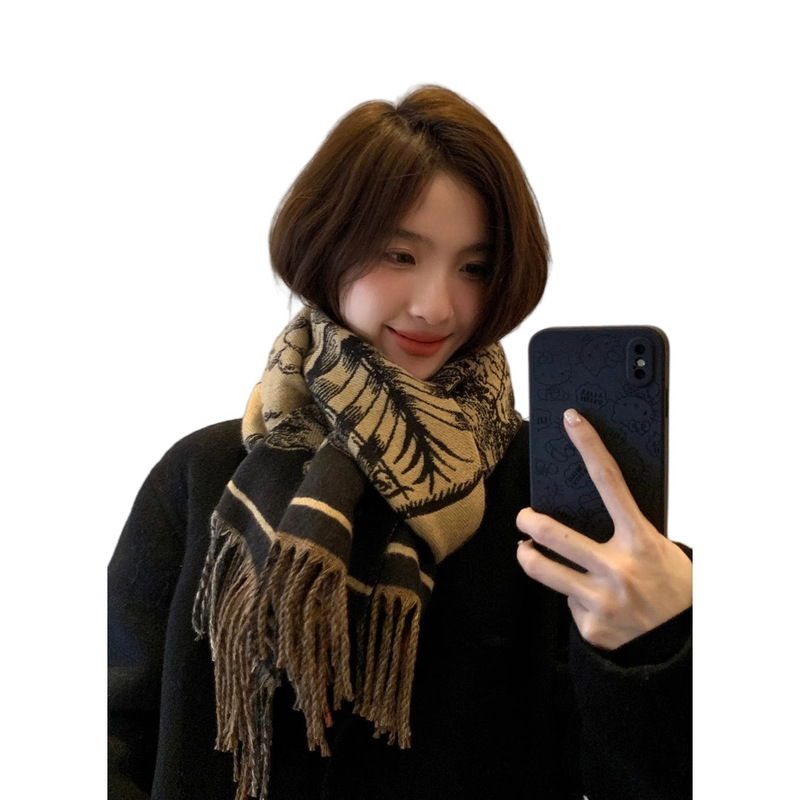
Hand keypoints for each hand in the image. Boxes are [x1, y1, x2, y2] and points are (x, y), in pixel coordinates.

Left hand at [516, 408, 691, 649]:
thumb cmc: (675, 594)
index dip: (589, 447)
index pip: (610, 483)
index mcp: (641, 542)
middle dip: (528, 520)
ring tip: (526, 549)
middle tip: (523, 517)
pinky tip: (592, 606)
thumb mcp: (662, 553)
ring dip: (527, 555)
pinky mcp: (590, 626)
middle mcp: (617, 569)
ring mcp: (600, 600)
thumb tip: (595, 508)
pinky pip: (567, 604)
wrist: (684, 651)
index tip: (571, 421)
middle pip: (553, 533)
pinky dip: (574, 600)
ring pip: (541, 569)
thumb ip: (629, 533)